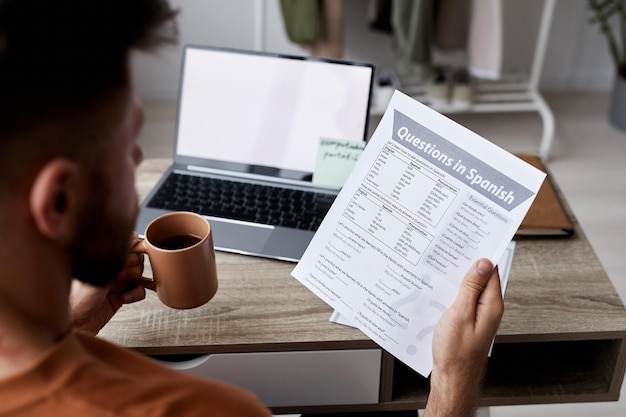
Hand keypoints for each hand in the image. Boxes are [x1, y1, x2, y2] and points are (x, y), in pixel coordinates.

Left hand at [69, 232, 149, 334]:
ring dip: (133, 282)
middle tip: (119, 277)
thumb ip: (114, 256)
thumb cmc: (77, 299)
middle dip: (132, 269)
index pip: (126, 244)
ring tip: (119, 287)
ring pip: (140, 274)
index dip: (131, 251)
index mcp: (101, 257)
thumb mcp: (96, 272)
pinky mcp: (121, 296)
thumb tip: (131, 238)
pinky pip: (139, 290)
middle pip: (137, 259)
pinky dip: (135, 294)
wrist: (75, 324)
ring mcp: (116, 282)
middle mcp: (109, 267)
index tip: (127, 258)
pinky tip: (123, 298)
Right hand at [424, 258, 503, 416]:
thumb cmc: (455, 354)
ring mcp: (478, 316)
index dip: (482, 252)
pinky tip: (440, 289)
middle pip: (481, 277)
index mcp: (492, 305)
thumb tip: (483, 263)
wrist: (451, 379)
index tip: (473, 238)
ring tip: (443, 266)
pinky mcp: (467, 322)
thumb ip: (471, 288)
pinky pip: (463, 300)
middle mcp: (488, 309)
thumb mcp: (460, 314)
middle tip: (452, 247)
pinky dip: (453, 292)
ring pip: (470, 288)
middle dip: (467, 262)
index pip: (492, 270)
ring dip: (458, 278)